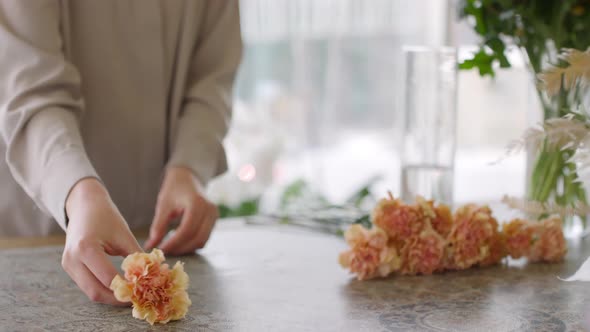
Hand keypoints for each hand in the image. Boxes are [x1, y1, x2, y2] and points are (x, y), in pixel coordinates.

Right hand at [62, 178, 141, 305]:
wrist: (84, 206)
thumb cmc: (106, 217)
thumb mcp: (124, 235)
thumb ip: (137, 256)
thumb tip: (154, 274)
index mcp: (86, 248)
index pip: (108, 278)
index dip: (126, 289)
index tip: (143, 292)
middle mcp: (72, 259)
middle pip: (95, 292)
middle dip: (117, 299)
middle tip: (137, 298)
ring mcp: (68, 265)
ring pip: (90, 291)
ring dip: (110, 296)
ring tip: (130, 294)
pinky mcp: (69, 267)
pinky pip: (87, 284)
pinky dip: (103, 288)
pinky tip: (118, 287)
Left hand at [144, 167, 217, 254]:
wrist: (188, 177)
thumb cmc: (174, 188)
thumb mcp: (164, 204)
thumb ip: (158, 225)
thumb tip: (151, 245)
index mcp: (197, 203)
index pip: (186, 230)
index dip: (173, 243)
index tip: (161, 250)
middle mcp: (209, 210)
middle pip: (197, 238)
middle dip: (180, 249)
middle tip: (165, 252)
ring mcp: (214, 215)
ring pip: (202, 241)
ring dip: (187, 248)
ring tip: (171, 248)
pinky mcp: (214, 220)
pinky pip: (205, 238)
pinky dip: (192, 244)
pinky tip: (180, 243)